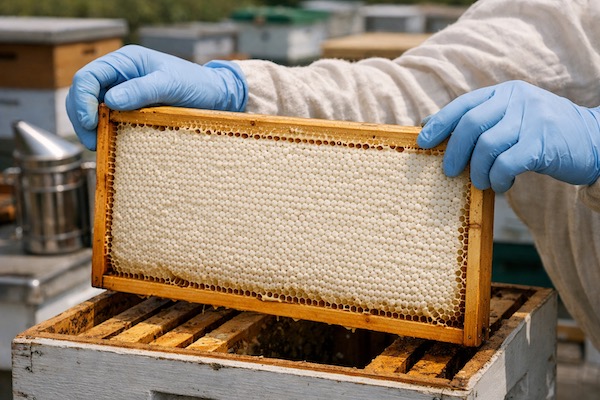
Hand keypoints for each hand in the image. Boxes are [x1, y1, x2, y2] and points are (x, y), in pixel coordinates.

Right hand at [66, 45, 247, 149]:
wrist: (215, 98)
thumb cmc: (196, 84)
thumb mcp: (171, 84)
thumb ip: (142, 89)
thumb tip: (110, 101)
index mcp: (124, 62)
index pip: (87, 77)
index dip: (81, 99)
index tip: (91, 122)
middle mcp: (119, 78)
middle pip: (83, 96)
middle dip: (82, 118)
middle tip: (92, 143)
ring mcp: (124, 96)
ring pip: (93, 113)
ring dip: (92, 130)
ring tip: (100, 147)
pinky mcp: (131, 114)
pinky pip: (111, 124)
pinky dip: (107, 135)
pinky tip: (113, 146)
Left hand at [417, 80, 599, 191]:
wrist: (595, 139)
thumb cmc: (543, 135)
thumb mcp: (514, 119)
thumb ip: (483, 122)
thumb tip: (435, 131)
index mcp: (505, 92)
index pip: (464, 105)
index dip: (439, 123)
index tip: (422, 141)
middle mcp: (518, 100)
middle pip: (471, 125)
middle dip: (454, 151)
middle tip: (449, 171)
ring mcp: (533, 119)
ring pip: (487, 146)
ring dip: (478, 170)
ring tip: (482, 182)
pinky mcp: (543, 142)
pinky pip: (507, 163)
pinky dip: (498, 178)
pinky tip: (501, 185)